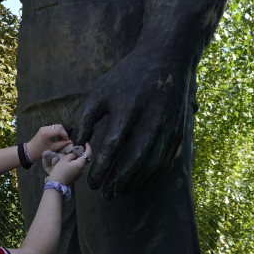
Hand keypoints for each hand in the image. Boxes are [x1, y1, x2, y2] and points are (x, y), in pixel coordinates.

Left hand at [26, 124, 69, 161]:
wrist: (29, 151)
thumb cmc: (40, 151)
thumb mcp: (52, 148)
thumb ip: (62, 144)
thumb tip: (70, 142)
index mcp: (47, 133)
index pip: (60, 130)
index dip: (65, 135)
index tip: (67, 141)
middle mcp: (45, 128)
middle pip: (59, 126)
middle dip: (63, 133)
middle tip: (65, 140)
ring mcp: (44, 127)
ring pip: (56, 126)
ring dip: (60, 132)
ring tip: (61, 140)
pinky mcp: (43, 128)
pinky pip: (52, 127)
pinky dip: (56, 131)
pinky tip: (57, 138)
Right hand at [48, 143, 91, 184]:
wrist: (57, 184)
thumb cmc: (60, 171)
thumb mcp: (65, 160)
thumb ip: (72, 154)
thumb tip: (76, 153)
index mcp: (80, 164)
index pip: (88, 154)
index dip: (88, 148)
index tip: (86, 143)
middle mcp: (83, 169)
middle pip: (85, 159)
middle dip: (82, 153)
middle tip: (75, 149)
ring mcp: (80, 174)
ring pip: (81, 164)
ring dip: (78, 159)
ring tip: (71, 156)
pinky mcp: (77, 177)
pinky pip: (79, 168)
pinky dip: (77, 163)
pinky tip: (70, 162)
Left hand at [73, 53, 188, 197]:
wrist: (166, 60)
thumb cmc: (127, 76)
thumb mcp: (101, 90)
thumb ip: (86, 118)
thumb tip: (75, 144)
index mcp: (128, 108)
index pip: (113, 146)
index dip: (101, 168)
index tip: (91, 182)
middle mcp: (151, 120)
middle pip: (135, 160)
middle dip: (118, 181)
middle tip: (105, 194)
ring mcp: (168, 127)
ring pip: (152, 164)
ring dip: (135, 182)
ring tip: (119, 191)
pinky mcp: (178, 131)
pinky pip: (165, 160)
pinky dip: (151, 175)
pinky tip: (138, 181)